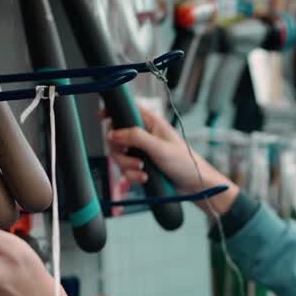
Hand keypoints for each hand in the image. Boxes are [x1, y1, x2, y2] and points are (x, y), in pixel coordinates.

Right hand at [106, 106, 239, 216]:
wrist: (193, 185)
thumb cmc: (185, 162)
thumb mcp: (159, 147)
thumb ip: (135, 137)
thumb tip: (113, 133)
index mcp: (150, 123)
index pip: (126, 109)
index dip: (113, 111)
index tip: (102, 116)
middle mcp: (143, 135)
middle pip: (116, 137)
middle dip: (121, 152)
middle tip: (134, 159)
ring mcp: (141, 151)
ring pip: (119, 156)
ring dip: (128, 166)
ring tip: (143, 170)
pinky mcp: (141, 166)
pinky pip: (126, 170)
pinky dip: (132, 176)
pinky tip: (145, 177)